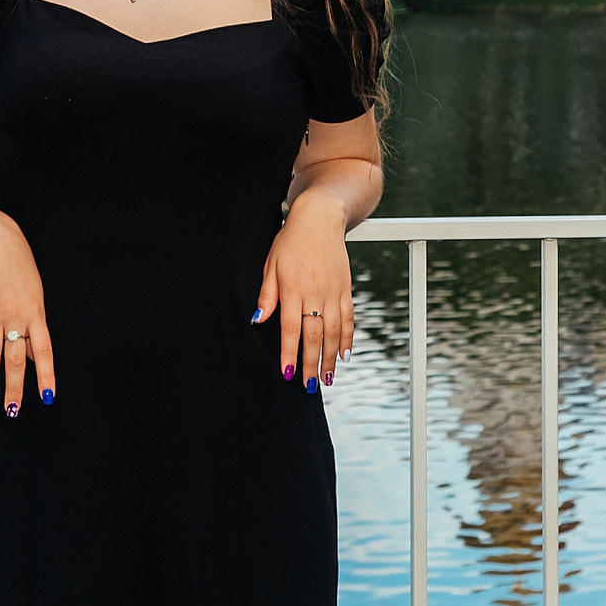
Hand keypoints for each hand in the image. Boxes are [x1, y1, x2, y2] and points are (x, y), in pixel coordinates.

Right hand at [0, 206, 52, 416]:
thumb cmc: (20, 271)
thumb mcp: (36, 296)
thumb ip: (34, 328)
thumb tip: (35, 358)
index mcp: (36, 312)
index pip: (44, 351)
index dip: (46, 376)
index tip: (47, 398)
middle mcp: (15, 315)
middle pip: (14, 358)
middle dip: (13, 387)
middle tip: (11, 410)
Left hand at [256, 191, 353, 391]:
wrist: (320, 218)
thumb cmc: (290, 241)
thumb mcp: (271, 264)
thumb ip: (267, 294)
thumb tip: (257, 320)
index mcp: (293, 288)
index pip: (290, 328)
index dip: (290, 353)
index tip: (288, 374)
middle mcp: (315, 293)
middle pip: (314, 335)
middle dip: (311, 363)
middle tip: (309, 386)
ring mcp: (333, 291)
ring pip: (333, 331)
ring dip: (330, 357)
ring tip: (326, 379)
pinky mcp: (345, 288)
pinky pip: (348, 318)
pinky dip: (347, 338)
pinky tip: (344, 355)